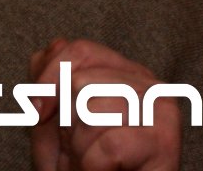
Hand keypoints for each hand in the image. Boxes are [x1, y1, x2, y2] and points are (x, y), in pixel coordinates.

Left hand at [30, 38, 179, 170]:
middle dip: (68, 123)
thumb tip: (55, 44)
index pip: (80, 50)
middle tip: (82, 147)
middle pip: (81, 81)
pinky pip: (108, 146)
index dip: (49, 80)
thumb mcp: (58, 121)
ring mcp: (162, 109)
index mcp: (124, 71)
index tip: (36, 113)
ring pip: (92, 111)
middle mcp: (149, 84)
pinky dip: (93, 165)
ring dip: (81, 147)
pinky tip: (107, 170)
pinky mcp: (166, 142)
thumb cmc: (87, 163)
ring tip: (95, 160)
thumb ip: (50, 82)